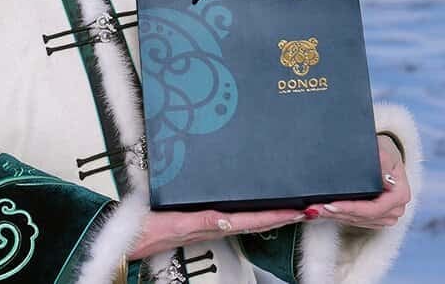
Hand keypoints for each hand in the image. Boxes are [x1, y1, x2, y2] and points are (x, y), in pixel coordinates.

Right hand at [126, 207, 305, 260]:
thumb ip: (201, 221)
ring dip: (272, 215)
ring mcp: (212, 225)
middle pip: (258, 221)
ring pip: (250, 221)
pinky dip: (252, 214)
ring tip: (293, 207)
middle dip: (284, 215)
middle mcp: (218, 226)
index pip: (254, 220)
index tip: (300, 211)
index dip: (278, 216)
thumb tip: (223, 219)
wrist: (135, 236)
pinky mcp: (204, 223)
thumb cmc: (151, 229)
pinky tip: (258, 209)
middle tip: (309, 207)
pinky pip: (235, 219)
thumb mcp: (178, 223)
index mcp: (214, 224)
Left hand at [304, 134, 410, 228]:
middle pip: (363, 217)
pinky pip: (355, 221)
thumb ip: (383, 162)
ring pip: (356, 221)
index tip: (331, 204)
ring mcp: (385, 216)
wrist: (385, 156)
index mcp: (400, 195)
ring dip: (334, 217)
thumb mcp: (384, 151)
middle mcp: (395, 209)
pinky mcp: (374, 218)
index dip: (352, 208)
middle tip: (315, 208)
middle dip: (337, 213)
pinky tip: (322, 212)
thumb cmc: (385, 152)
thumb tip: (385, 178)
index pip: (374, 208)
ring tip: (314, 210)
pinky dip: (337, 216)